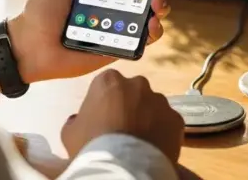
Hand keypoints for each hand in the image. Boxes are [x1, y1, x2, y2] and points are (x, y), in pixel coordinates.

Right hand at [61, 70, 184, 162]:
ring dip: (147, 118)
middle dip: (129, 106)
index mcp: (109, 81)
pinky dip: (162, 132)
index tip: (102, 118)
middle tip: (122, 128)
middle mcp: (138, 84)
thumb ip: (76, 120)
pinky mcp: (176, 119)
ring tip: (138, 141)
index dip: (104, 102)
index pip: (106, 85)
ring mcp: (160, 101)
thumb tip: (78, 120)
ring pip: (152, 107)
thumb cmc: (92, 145)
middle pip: (132, 92)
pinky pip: (167, 123)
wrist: (123, 166)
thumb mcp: (70, 132)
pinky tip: (152, 147)